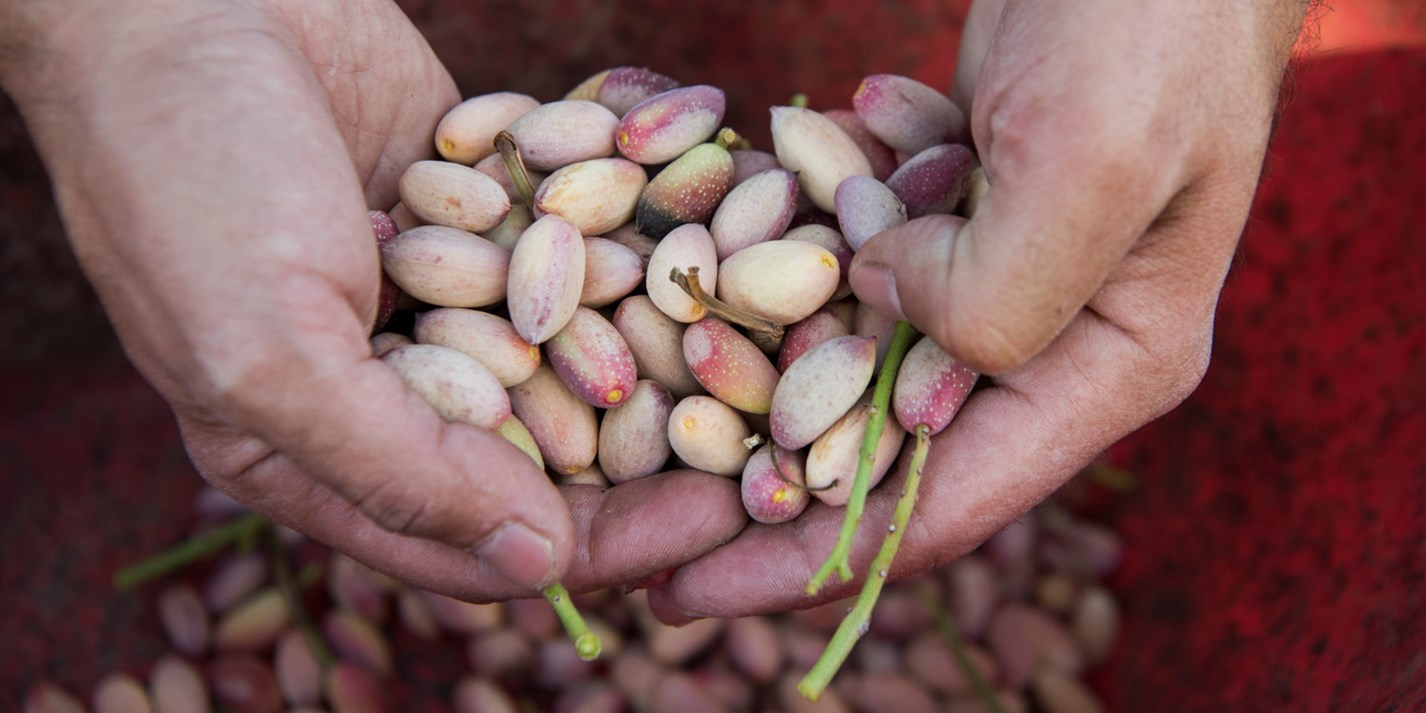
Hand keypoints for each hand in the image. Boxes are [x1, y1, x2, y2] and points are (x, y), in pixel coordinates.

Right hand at [1, 0, 744, 600]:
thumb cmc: (187, 179)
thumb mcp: (268, 348)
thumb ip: (399, 466)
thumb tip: (536, 565)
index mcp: (321, 450)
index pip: (484, 536)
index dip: (603, 543)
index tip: (717, 518)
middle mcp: (393, 381)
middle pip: (549, 453)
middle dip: (661, 452)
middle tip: (778, 442)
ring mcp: (445, 290)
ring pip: (580, 347)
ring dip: (672, 348)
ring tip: (782, 347)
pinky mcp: (485, 209)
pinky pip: (581, 242)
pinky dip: (648, 241)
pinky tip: (734, 240)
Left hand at [648, 0, 1306, 620]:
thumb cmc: (1153, 25)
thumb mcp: (1091, 162)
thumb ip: (996, 288)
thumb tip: (875, 312)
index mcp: (1110, 362)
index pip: (945, 505)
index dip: (808, 560)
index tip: (687, 592)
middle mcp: (1055, 336)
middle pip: (884, 447)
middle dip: (758, 481)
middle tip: (631, 522)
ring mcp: (1003, 268)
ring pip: (854, 343)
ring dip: (763, 338)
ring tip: (653, 358)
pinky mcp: (957, 206)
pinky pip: (858, 245)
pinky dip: (811, 211)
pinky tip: (796, 139)